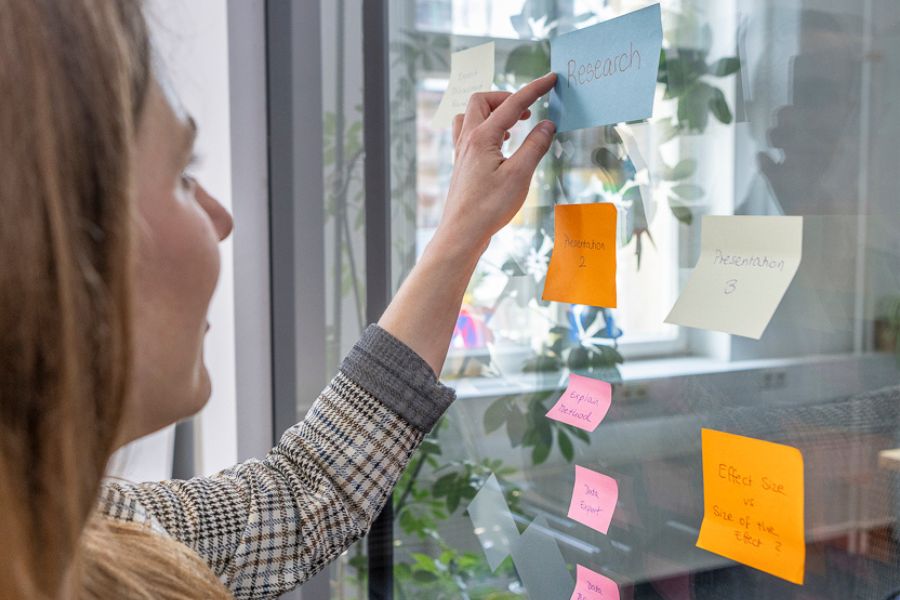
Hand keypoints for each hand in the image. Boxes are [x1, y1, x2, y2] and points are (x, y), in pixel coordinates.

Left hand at [434, 73, 557, 254]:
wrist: (463, 233)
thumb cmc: (489, 207)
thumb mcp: (520, 176)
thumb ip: (535, 146)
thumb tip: (548, 124)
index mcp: (483, 137)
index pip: (512, 104)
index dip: (534, 89)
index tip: (551, 79)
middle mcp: (468, 140)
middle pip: (481, 101)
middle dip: (506, 98)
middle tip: (527, 111)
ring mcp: (462, 153)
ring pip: (470, 117)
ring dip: (492, 113)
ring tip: (513, 126)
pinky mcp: (462, 166)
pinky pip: (469, 134)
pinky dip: (486, 130)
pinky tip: (500, 146)